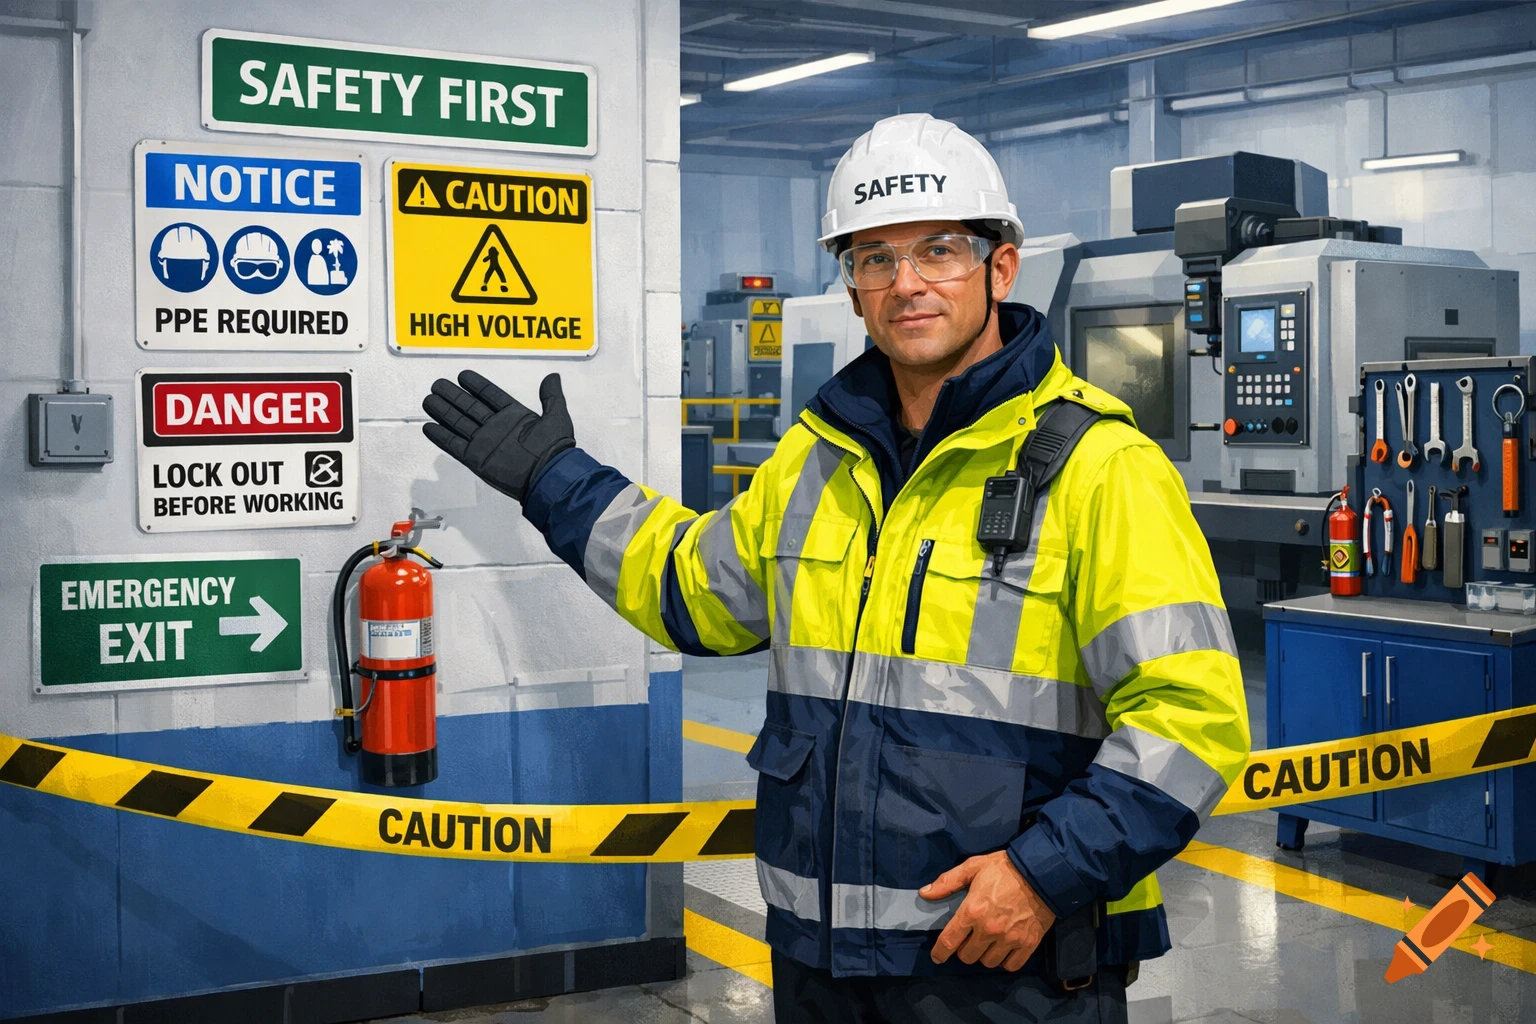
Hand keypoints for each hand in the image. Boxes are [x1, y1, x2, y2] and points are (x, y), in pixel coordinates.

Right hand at [422, 370, 574, 501]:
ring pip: (458, 423)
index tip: (463, 375)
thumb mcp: (556, 417)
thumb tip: (553, 377)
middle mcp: (496, 427)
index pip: (490, 396)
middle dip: (453, 395)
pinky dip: (441, 436)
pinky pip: (454, 445)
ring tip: (429, 399)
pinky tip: (429, 426)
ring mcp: (484, 443)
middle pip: (469, 407)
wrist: (548, 477)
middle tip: (437, 384)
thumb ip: (551, 396)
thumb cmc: (554, 449)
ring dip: (443, 411)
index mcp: (514, 416)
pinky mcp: (476, 459)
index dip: (477, 385)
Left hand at [923, 850, 1055, 970]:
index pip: (949, 941)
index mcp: (972, 911)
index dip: (939, 953)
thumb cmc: (1005, 868)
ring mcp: (1009, 939)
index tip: (937, 957)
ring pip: (988, 963)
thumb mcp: (973, 867)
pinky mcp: (1027, 944)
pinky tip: (1004, 949)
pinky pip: (1011, 965)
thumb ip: (948, 882)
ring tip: (987, 943)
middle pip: (967, 956)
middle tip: (969, 939)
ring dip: (984, 955)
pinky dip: (1005, 961)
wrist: (1042, 872)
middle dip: (964, 950)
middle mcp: (989, 930)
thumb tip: (925, 894)